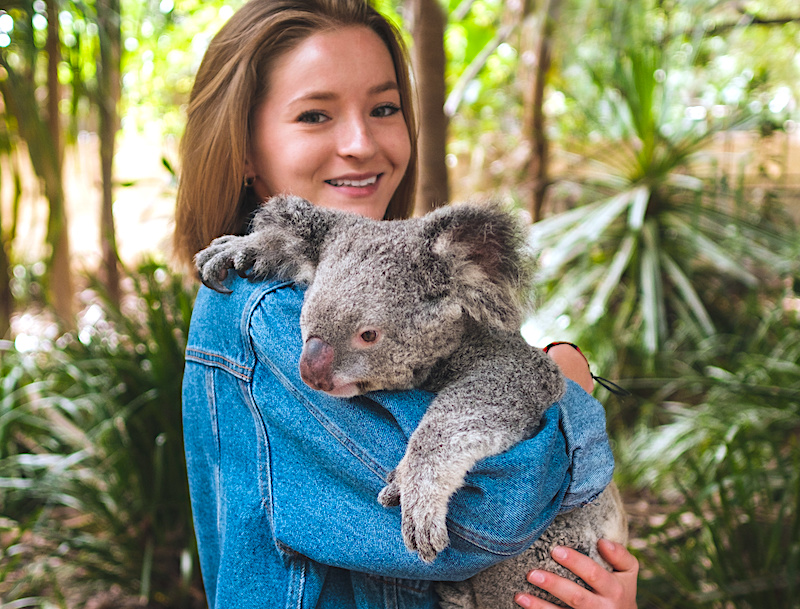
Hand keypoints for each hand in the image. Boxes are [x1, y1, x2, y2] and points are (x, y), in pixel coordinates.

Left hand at [514, 539, 638, 608]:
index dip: (576, 562)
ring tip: (521, 596)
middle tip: (532, 573)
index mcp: (614, 590)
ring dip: (541, 606)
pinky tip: (524, 605)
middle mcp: (603, 608)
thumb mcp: (628, 573)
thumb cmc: (620, 590)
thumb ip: (620, 555)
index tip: (556, 550)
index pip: (594, 574)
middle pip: (577, 597)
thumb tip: (602, 541)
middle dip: (554, 585)